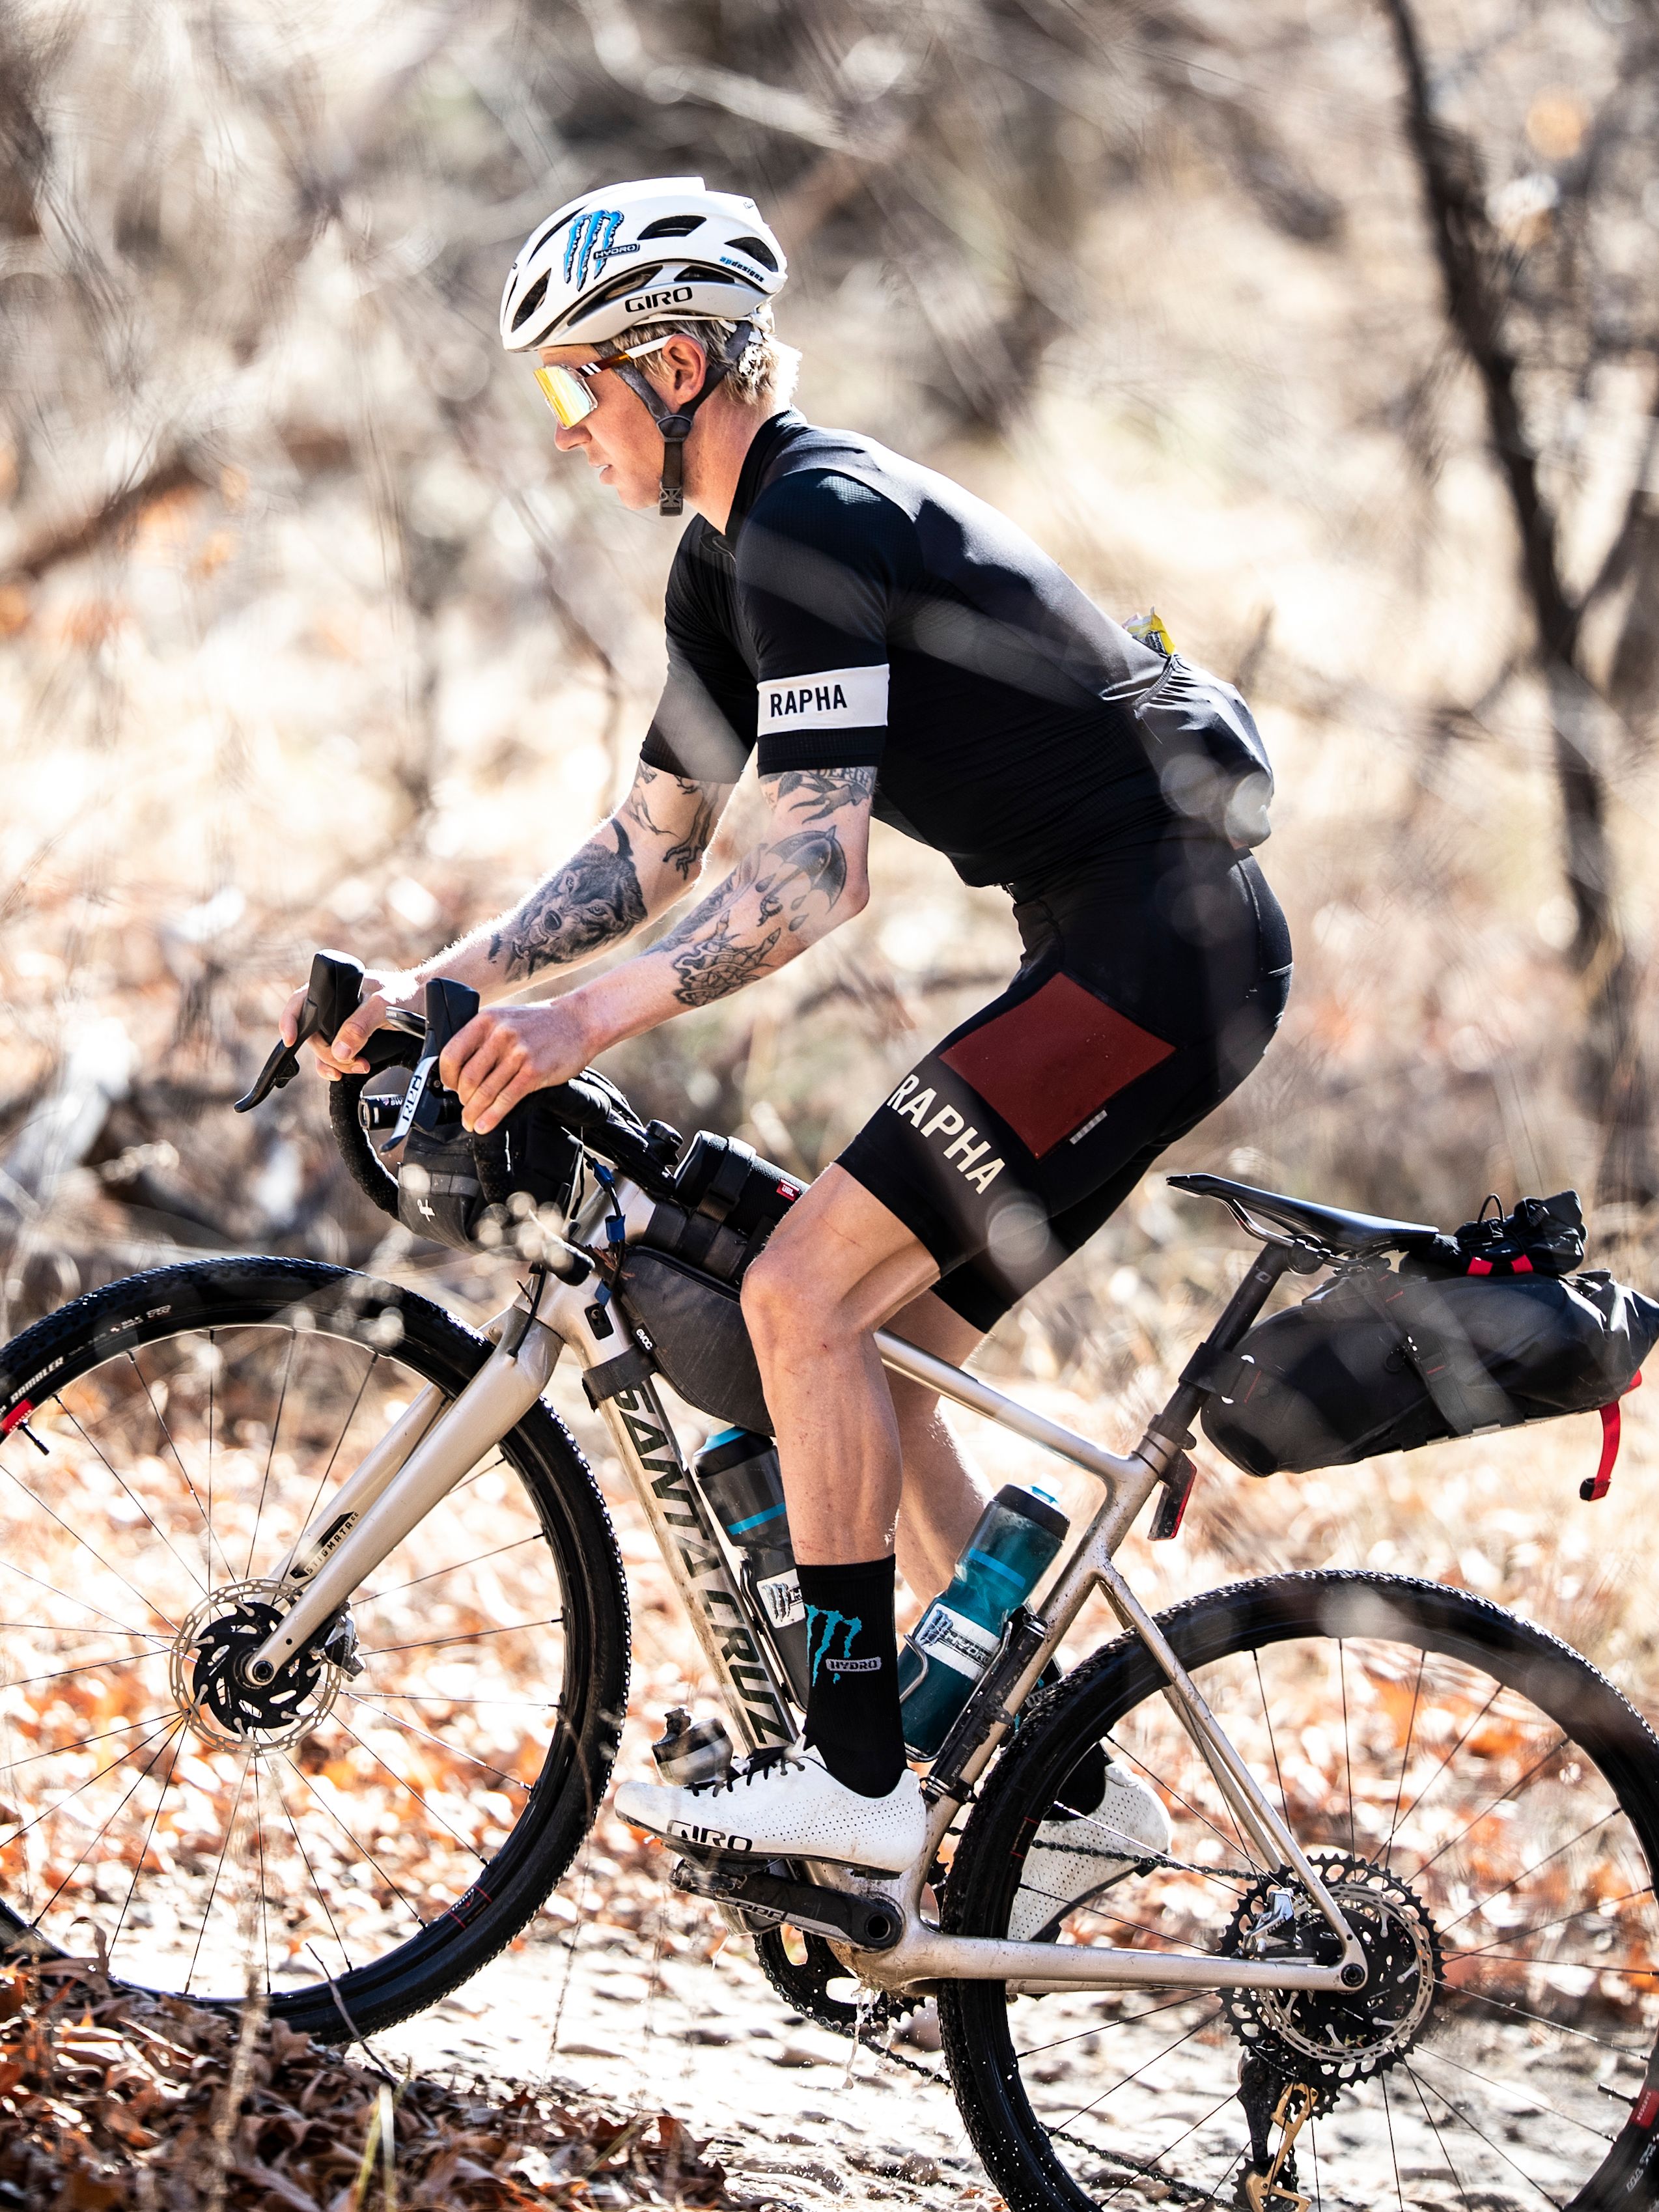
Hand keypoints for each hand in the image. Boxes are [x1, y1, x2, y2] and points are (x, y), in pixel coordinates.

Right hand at [279, 969, 422, 1080]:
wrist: (428, 1003)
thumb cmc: (408, 994)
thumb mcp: (385, 1005)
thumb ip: (361, 1024)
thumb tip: (339, 1050)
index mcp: (336, 988)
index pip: (301, 1000)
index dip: (290, 1019)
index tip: (289, 1039)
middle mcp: (335, 1005)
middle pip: (312, 1033)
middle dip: (328, 1052)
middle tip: (352, 1062)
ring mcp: (342, 1023)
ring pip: (323, 1048)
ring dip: (335, 1063)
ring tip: (359, 1067)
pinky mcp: (352, 1039)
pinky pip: (335, 1056)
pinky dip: (338, 1068)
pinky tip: (347, 1073)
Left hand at [440, 999, 595, 1133]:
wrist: (579, 1021)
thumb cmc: (543, 1023)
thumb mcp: (506, 1018)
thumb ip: (484, 1038)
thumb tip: (463, 1068)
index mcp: (487, 1021)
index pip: (451, 1054)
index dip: (446, 1077)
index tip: (450, 1087)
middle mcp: (499, 1035)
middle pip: (467, 1078)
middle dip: (463, 1100)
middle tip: (466, 1107)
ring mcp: (518, 1054)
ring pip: (485, 1092)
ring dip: (474, 1113)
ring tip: (472, 1122)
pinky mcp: (534, 1072)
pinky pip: (506, 1099)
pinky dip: (492, 1117)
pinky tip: (485, 1124)